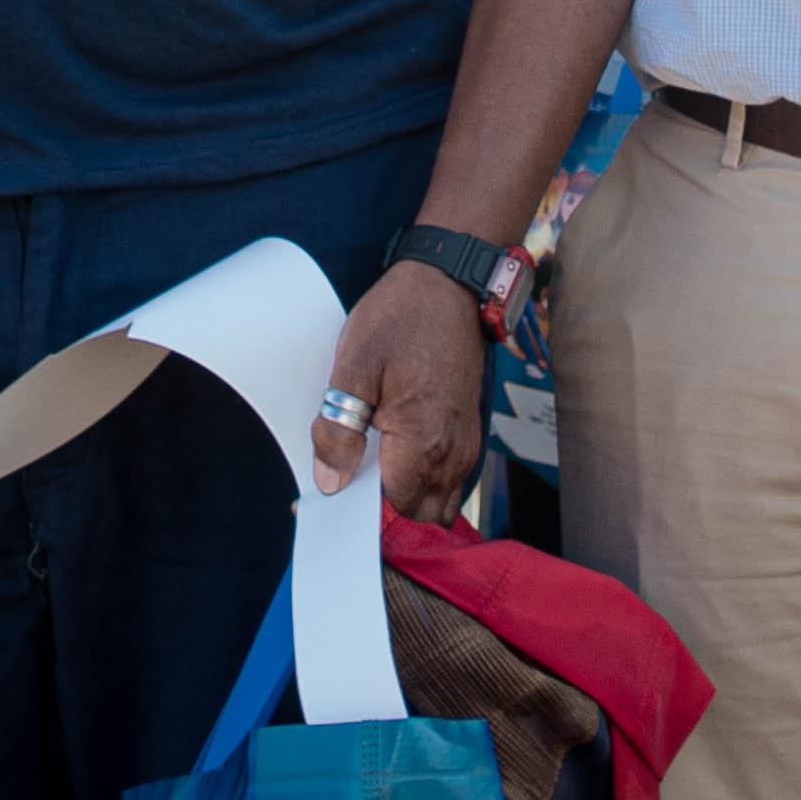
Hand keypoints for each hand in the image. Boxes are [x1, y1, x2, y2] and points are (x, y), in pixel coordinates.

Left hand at [314, 264, 488, 520]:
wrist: (449, 284)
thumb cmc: (401, 319)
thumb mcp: (353, 367)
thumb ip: (339, 430)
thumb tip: (330, 481)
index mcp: (422, 440)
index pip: (393, 508)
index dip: (361, 509)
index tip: (335, 490)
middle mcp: (453, 452)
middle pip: (420, 515)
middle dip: (388, 510)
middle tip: (354, 478)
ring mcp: (466, 443)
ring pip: (440, 502)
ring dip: (409, 496)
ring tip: (375, 464)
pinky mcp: (470, 432)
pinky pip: (451, 479)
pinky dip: (425, 479)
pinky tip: (397, 450)